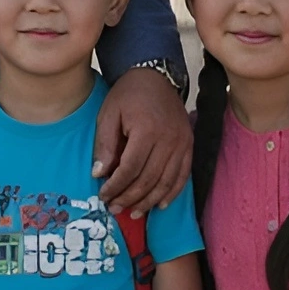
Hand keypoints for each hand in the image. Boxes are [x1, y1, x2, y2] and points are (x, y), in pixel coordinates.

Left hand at [92, 67, 191, 216]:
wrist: (155, 77)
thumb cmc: (128, 95)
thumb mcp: (109, 114)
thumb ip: (105, 145)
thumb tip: (99, 175)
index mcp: (146, 130)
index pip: (130, 168)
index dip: (116, 186)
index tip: (104, 196)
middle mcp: (168, 140)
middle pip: (148, 179)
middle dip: (129, 198)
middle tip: (115, 208)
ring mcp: (182, 144)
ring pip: (166, 182)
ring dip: (149, 201)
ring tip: (133, 213)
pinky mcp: (189, 145)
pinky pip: (182, 176)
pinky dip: (171, 193)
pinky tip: (159, 205)